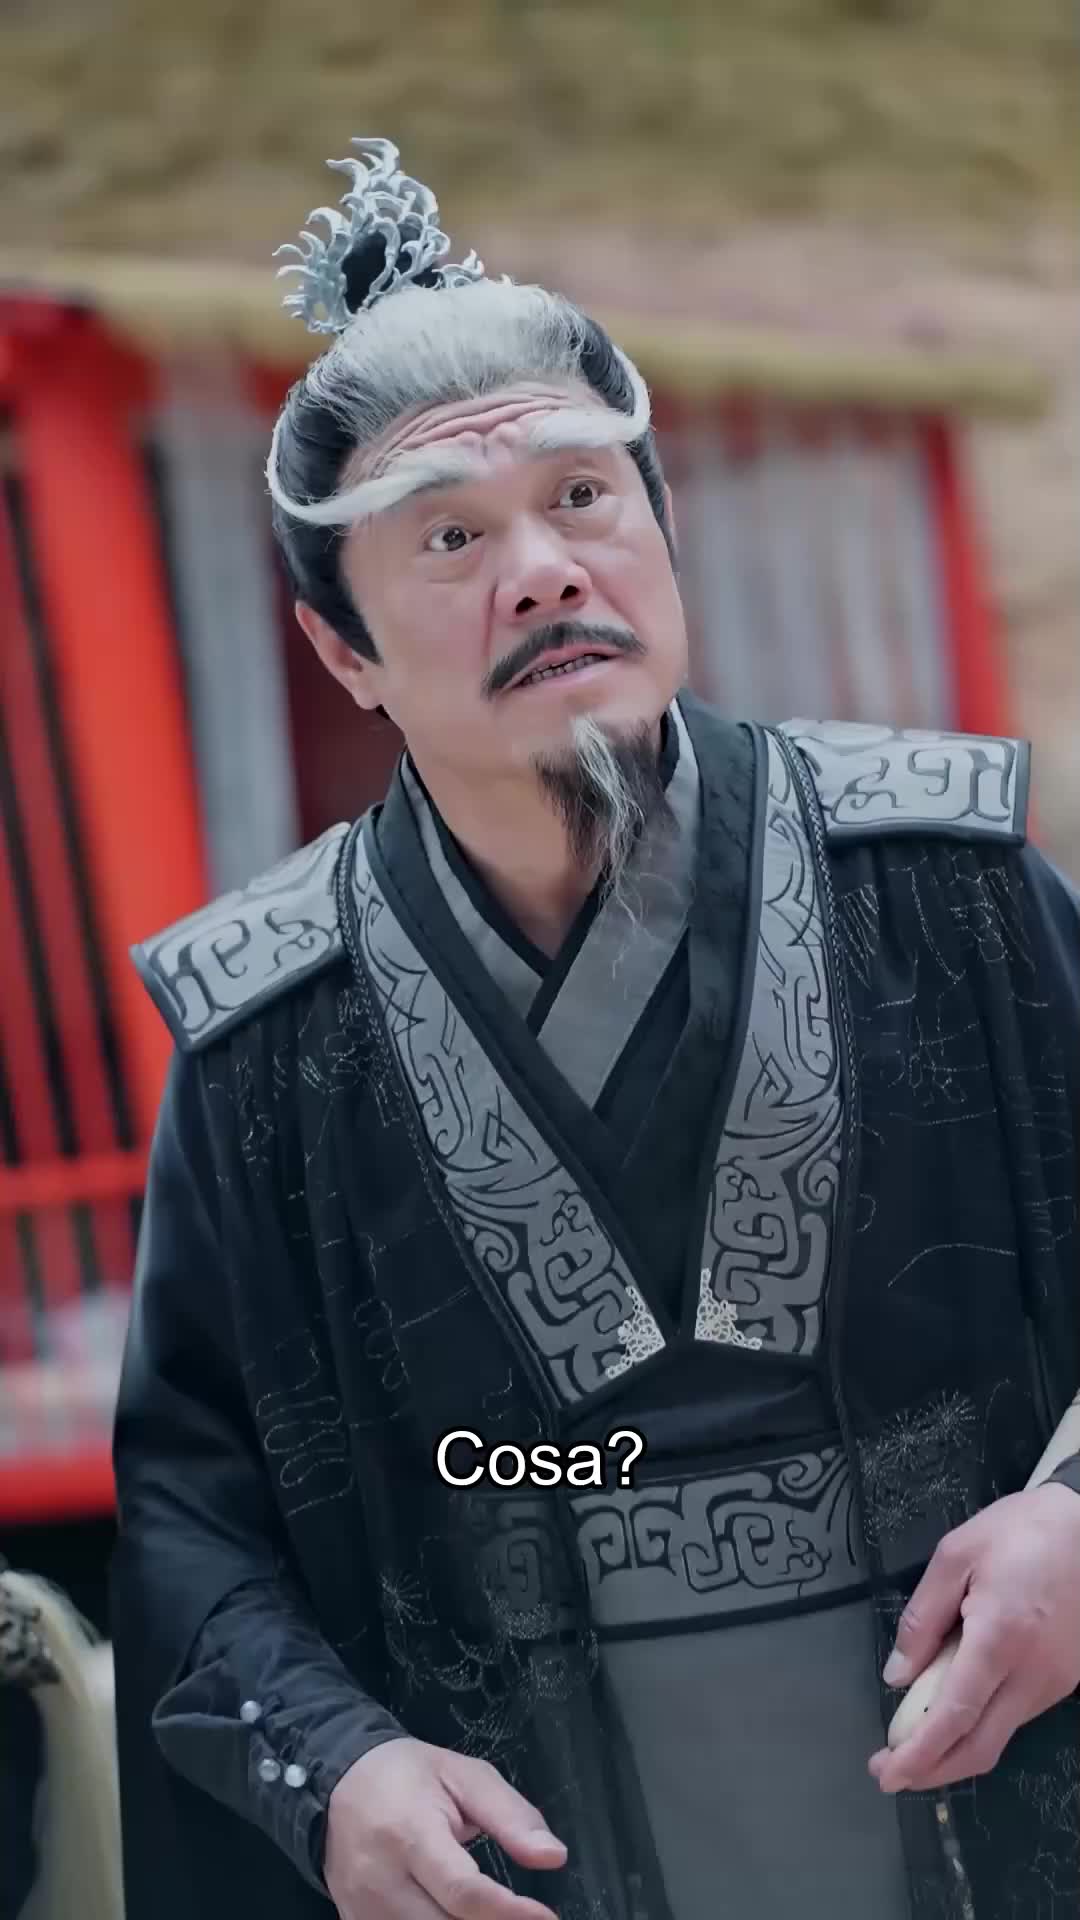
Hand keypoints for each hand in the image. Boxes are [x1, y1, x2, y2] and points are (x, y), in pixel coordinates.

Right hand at [323, 1735, 566, 1919]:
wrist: (339, 1782)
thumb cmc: (409, 1776)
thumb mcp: (465, 1776)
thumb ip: (511, 1816)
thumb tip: (554, 1857)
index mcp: (411, 1834)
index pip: (463, 1891)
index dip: (509, 1913)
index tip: (546, 1918)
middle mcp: (381, 1881)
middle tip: (528, 1918)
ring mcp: (363, 1910)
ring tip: (498, 1917)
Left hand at [870, 1483, 1079, 1793]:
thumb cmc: (1020, 1531)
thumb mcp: (956, 1555)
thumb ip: (922, 1618)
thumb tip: (898, 1675)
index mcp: (1000, 1638)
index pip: (954, 1716)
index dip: (919, 1754)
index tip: (887, 1774)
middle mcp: (1033, 1673)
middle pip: (980, 1746)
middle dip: (931, 1769)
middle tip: (890, 1772)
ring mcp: (1054, 1682)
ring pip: (999, 1735)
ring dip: (954, 1748)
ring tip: (911, 1736)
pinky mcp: (1064, 1680)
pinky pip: (1016, 1715)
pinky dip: (979, 1725)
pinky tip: (952, 1711)